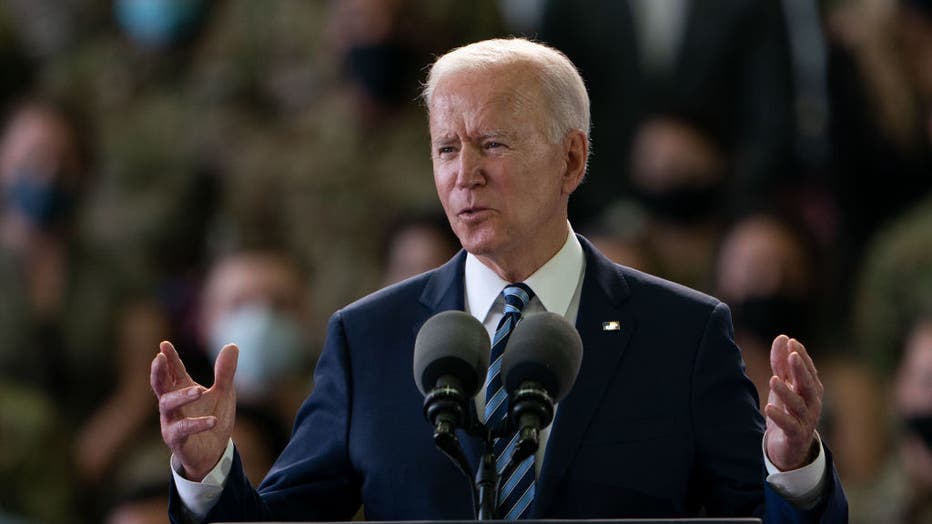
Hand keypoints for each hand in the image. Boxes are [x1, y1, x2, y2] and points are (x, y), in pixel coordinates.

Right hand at [151, 340, 237, 480]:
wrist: (215, 452)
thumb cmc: (213, 418)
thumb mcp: (224, 393)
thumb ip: (225, 372)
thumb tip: (232, 345)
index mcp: (182, 390)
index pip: (172, 370)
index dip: (168, 358)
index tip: (164, 344)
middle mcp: (172, 405)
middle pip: (159, 385)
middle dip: (158, 371)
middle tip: (159, 358)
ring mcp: (171, 422)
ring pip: (167, 406)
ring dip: (182, 396)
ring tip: (200, 391)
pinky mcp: (176, 440)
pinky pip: (182, 430)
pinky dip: (197, 424)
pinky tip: (213, 420)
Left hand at [764, 335, 822, 470]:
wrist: (789, 447)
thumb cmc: (788, 411)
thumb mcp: (783, 385)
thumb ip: (781, 363)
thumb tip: (783, 337)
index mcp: (810, 390)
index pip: (808, 370)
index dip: (802, 356)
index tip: (792, 342)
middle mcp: (811, 404)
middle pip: (808, 385)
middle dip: (801, 370)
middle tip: (792, 355)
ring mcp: (805, 420)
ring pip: (798, 405)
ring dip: (786, 392)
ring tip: (773, 379)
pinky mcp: (796, 436)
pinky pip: (790, 426)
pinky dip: (780, 417)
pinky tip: (769, 407)